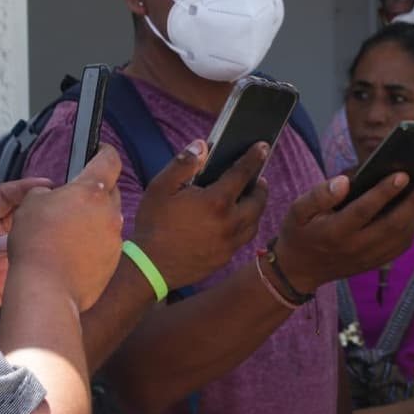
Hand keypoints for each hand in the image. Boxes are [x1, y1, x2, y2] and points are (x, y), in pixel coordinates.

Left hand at [0, 175, 54, 319]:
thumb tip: (5, 241)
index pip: (4, 197)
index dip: (24, 188)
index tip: (45, 185)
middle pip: (23, 214)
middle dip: (42, 209)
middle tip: (64, 207)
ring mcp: (2, 256)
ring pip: (30, 238)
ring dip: (45, 235)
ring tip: (68, 232)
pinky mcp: (10, 277)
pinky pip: (31, 264)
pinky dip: (44, 262)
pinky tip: (60, 260)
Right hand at [6, 145, 123, 311]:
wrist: (47, 289)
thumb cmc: (36, 244)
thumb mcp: (30, 204)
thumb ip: (46, 192)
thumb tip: (53, 195)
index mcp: (92, 190)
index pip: (109, 160)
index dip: (104, 151)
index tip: (100, 149)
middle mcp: (110, 212)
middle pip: (110, 192)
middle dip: (95, 191)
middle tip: (74, 199)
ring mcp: (115, 238)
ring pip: (108, 220)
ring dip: (93, 220)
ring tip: (68, 231)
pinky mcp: (114, 261)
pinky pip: (106, 244)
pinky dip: (93, 244)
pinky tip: (73, 252)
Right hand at [131, 139, 267, 289]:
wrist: (150, 267)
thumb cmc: (153, 224)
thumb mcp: (161, 188)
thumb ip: (183, 164)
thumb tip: (202, 146)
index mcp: (216, 201)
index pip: (242, 173)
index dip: (254, 157)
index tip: (263, 147)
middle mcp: (229, 223)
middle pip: (258, 200)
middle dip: (260, 186)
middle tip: (257, 178)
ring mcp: (230, 243)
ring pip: (254, 222)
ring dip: (255, 207)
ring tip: (249, 198)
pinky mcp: (226, 257)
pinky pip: (244, 238)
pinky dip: (245, 226)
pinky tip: (235, 221)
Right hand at [273, 174, 413, 292]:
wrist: (299, 271)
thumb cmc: (299, 232)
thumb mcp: (297, 210)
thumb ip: (319, 195)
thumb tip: (345, 181)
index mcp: (333, 232)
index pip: (363, 211)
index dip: (383, 192)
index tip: (402, 174)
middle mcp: (354, 247)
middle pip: (391, 225)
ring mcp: (367, 258)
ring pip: (401, 236)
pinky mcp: (375, 263)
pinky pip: (400, 246)